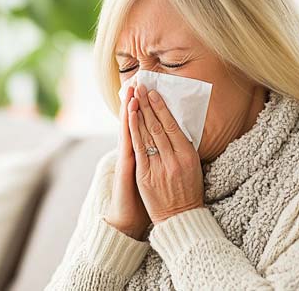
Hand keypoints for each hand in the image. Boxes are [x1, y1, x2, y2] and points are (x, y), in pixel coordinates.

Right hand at [104, 83, 151, 240]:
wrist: (130, 218)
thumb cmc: (147, 198)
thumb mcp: (153, 176)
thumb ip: (158, 160)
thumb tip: (171, 148)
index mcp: (142, 153)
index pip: (144, 126)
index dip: (145, 108)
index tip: (148, 90)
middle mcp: (133, 152)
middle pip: (135, 122)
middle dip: (137, 101)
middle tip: (136, 80)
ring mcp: (129, 156)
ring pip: (130, 127)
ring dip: (131, 107)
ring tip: (131, 89)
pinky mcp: (127, 163)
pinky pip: (129, 139)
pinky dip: (130, 123)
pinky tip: (131, 110)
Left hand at [128, 83, 204, 223]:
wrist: (179, 217)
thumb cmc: (188, 191)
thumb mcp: (193, 167)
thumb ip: (184, 148)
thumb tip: (176, 127)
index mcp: (188, 155)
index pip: (173, 126)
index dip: (162, 108)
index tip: (154, 93)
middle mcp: (174, 159)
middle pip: (158, 126)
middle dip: (148, 104)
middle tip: (141, 87)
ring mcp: (159, 167)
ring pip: (147, 135)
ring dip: (139, 113)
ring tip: (133, 97)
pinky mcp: (145, 175)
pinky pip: (138, 150)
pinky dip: (133, 132)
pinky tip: (129, 119)